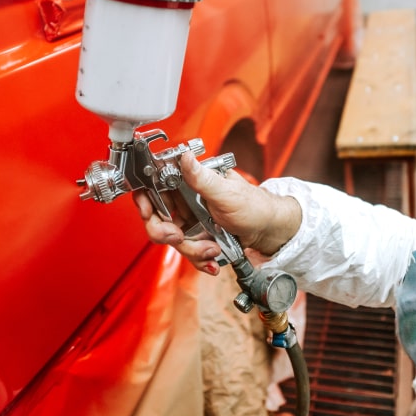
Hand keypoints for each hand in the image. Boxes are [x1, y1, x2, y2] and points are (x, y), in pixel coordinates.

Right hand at [133, 152, 300, 274]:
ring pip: (172, 240)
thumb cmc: (255, 207)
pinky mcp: (198, 238)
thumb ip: (201, 177)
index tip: (149, 213)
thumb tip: (184, 156)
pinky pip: (187, 253)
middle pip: (156, 218)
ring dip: (192, 250)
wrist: (271, 231)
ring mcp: (191, 221)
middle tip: (179, 237)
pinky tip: (214, 258)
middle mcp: (186, 201)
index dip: (144, 201)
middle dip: (166, 233)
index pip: (152, 187)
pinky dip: (200, 259)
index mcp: (189, 182)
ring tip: (212, 250)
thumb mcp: (226, 192)